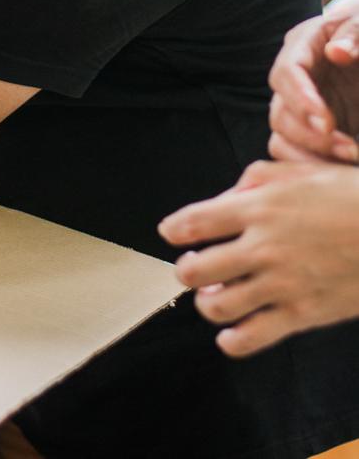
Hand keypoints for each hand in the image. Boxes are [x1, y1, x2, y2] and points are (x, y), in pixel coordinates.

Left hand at [159, 160, 358, 355]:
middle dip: (185, 270)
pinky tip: (231, 333)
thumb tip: (228, 196)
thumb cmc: (351, 196)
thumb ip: (257, 179)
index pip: (196, 221)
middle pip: (195, 269)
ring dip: (205, 303)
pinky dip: (231, 340)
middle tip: (191, 268)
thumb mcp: (301, 171)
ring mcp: (281, 283)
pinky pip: (251, 338)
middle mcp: (263, 246)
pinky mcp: (302, 314)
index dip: (174, 229)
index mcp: (260, 206)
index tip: (170, 233)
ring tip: (212, 296)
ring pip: (216, 306)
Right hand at [267, 1, 358, 163]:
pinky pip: (296, 156)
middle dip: (311, 137)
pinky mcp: (310, 130)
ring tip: (350, 159)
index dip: (301, 99)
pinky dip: (315, 167)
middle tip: (350, 148)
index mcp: (304, 45)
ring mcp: (299, 106)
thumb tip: (337, 52)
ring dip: (312, 157)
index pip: (286, 73)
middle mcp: (293, 79)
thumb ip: (355, 34)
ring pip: (282, 140)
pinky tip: (342, 169)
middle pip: (279, 113)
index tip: (327, 122)